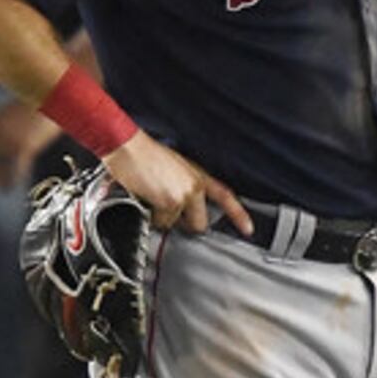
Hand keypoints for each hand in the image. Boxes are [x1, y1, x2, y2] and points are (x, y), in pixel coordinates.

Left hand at [0, 95, 59, 187]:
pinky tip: (13, 185)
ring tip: (1, 189)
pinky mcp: (25, 146)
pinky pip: (16, 169)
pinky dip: (13, 179)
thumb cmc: (36, 99)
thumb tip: (6, 133)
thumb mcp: (14, 110)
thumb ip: (6, 123)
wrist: (50, 93)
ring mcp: (9, 140)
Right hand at [102, 128, 250, 235]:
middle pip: (199, 223)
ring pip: (175, 224)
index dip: (238, 215)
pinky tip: (144, 199)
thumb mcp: (173, 168)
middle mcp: (195, 185)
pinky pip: (161, 222)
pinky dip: (150, 216)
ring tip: (150, 197)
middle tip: (167, 212)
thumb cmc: (143, 155)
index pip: (225, 196)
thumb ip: (183, 187)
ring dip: (161, 217)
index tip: (248, 229)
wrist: (128, 148)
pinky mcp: (170, 202)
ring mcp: (183, 195)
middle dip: (183, 224)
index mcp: (197, 175)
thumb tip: (180, 209)